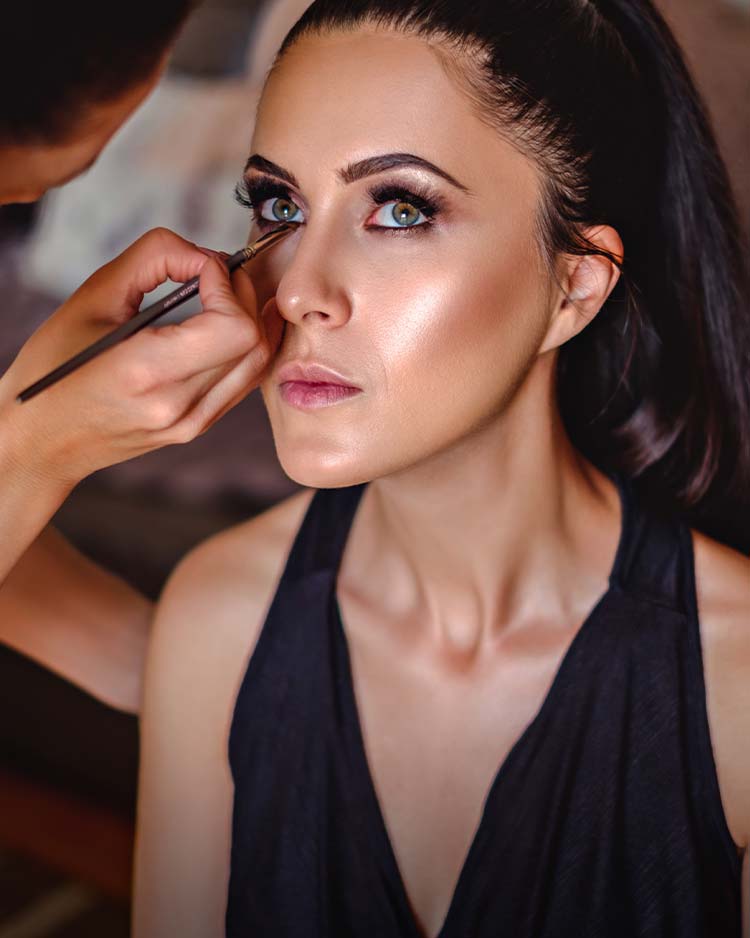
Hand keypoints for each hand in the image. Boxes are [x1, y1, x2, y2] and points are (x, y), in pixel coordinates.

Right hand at [0, 227, 283, 490]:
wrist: (43, 439)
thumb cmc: (56, 368)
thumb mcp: (92, 298)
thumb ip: (152, 259)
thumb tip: (203, 252)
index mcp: (146, 372)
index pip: (234, 328)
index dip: (227, 287)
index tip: (202, 268)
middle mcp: (177, 405)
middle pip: (254, 342)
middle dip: (243, 295)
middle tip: (215, 275)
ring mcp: (191, 423)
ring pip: (258, 363)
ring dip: (251, 319)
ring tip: (222, 295)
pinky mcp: (196, 428)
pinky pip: (243, 381)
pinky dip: (244, 346)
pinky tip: (223, 324)